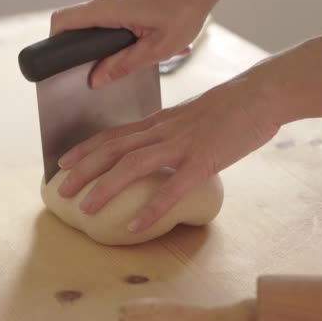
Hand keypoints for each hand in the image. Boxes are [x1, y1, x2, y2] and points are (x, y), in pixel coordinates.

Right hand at [50, 0, 221, 87]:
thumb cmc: (186, 8)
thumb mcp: (157, 47)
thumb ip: (124, 65)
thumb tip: (96, 79)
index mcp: (108, 9)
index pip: (62, 21)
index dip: (53, 42)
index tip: (56, 62)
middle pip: (76, 24)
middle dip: (81, 48)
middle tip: (94, 68)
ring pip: (96, 22)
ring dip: (107, 42)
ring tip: (133, 53)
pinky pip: (113, 17)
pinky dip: (123, 33)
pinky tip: (147, 42)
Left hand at [56, 80, 279, 232]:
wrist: (259, 95)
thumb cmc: (229, 107)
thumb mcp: (190, 116)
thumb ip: (171, 131)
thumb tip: (159, 148)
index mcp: (159, 121)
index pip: (114, 134)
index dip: (86, 149)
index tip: (65, 163)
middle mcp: (162, 131)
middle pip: (112, 149)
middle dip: (83, 170)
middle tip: (61, 190)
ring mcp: (181, 145)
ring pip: (132, 166)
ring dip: (105, 188)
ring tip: (87, 210)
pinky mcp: (202, 161)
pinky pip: (171, 188)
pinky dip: (151, 209)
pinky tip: (135, 226)